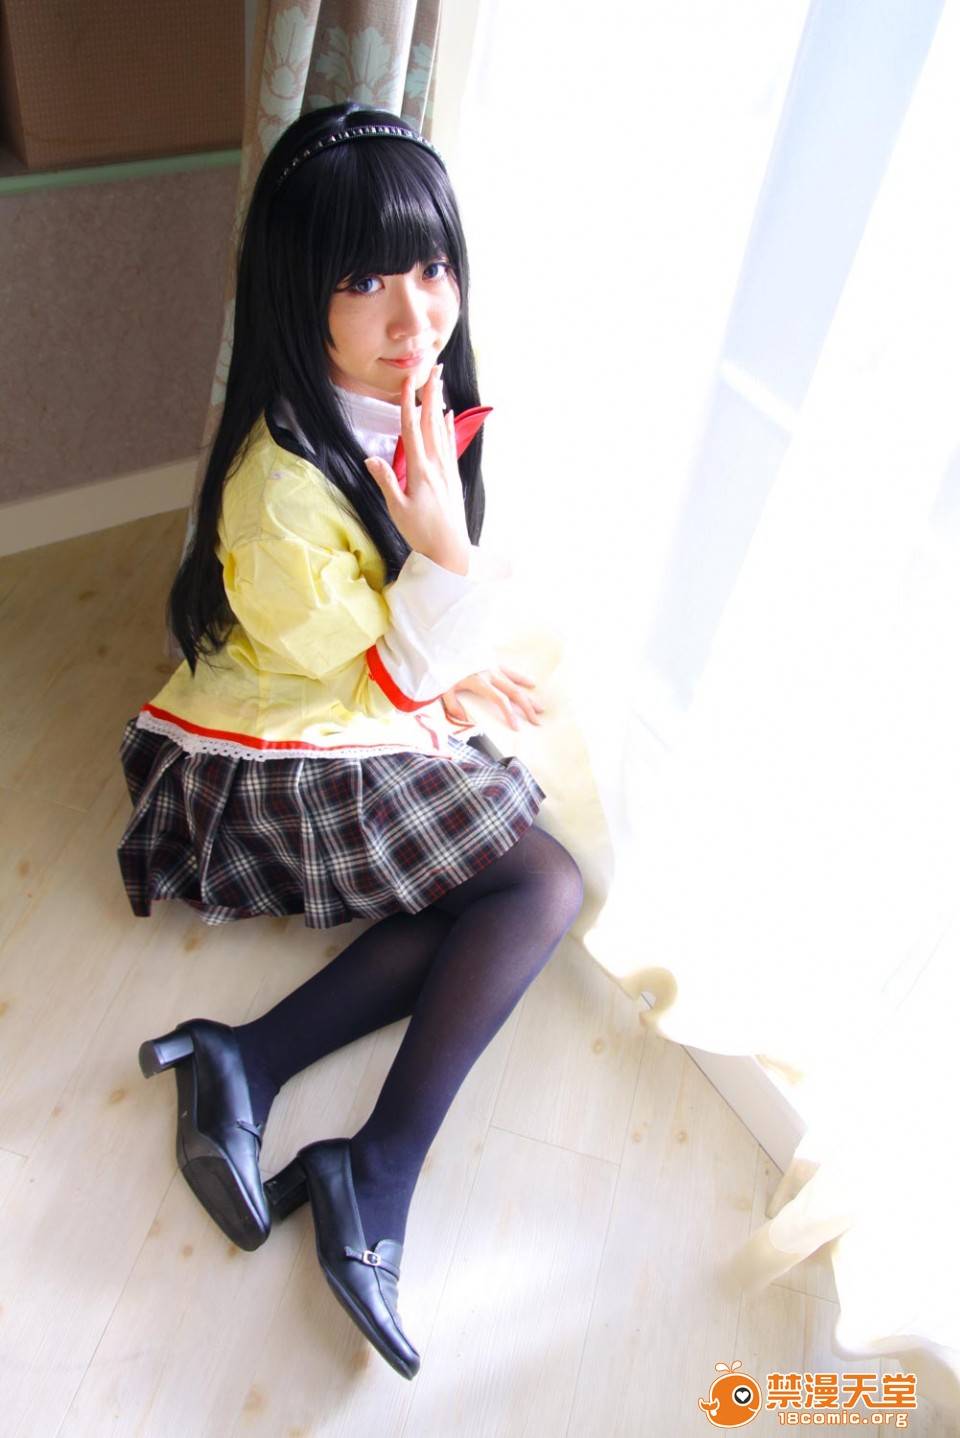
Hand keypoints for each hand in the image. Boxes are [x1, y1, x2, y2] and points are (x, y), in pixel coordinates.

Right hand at [363, 366, 469, 569]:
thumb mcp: (398, 509)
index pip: (412, 429)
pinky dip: (447, 426)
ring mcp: (447, 469)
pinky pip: (449, 444)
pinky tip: (447, 415)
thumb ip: (386, 481)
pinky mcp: (452, 477)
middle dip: (431, 393)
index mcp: (420, 470)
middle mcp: (436, 465)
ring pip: (442, 429)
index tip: (409, 380)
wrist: (451, 549)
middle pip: (431, 421)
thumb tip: (370, 458)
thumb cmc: (421, 532)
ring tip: (440, 382)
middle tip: (433, 367)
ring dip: (439, 404)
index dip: (409, 402)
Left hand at [440, 665, 544, 731]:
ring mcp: (494, 667)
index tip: (517, 727)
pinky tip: (531, 683)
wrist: (447, 642)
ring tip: (540, 707)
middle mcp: (490, 674)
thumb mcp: (443, 686)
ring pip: (516, 683)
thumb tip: (463, 719)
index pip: (500, 700)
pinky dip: (522, 677)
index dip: (509, 714)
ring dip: (529, 696)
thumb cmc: (444, 665)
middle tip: (537, 721)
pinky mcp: (493, 661)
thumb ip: (452, 704)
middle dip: (527, 708)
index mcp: (480, 681)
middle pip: (514, 693)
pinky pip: (511, 671)